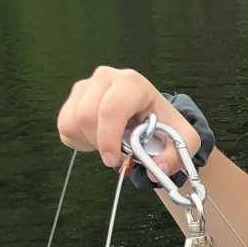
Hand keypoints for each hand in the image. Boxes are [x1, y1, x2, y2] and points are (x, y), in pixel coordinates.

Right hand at [55, 66, 197, 179]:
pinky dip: (79, 140)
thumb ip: (176, 156)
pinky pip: (64, 126)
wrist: (151, 116)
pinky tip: (98, 137)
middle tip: (116, 153)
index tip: (113, 160)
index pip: (111, 109)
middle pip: (87, 117)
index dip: (108, 138)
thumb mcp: (182, 140)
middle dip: (100, 143)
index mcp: (132, 83)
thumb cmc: (164, 125)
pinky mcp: (72, 98)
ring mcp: (85, 86)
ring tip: (110, 142)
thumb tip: (157, 169)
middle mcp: (105, 78)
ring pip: (72, 122)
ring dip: (90, 142)